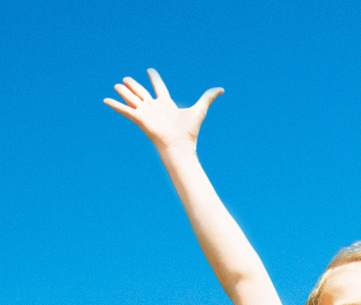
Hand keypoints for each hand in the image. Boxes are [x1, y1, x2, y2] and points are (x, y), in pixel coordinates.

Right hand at [104, 69, 219, 153]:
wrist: (179, 145)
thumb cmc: (189, 131)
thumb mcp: (199, 110)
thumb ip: (208, 98)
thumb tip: (221, 89)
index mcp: (166, 103)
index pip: (159, 87)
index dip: (154, 78)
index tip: (150, 71)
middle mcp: (154, 106)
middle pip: (141, 91)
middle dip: (134, 84)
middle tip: (126, 78)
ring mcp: (145, 112)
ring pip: (131, 97)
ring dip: (124, 91)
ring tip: (117, 84)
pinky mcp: (138, 118)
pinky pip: (124, 109)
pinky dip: (114, 104)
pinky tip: (105, 100)